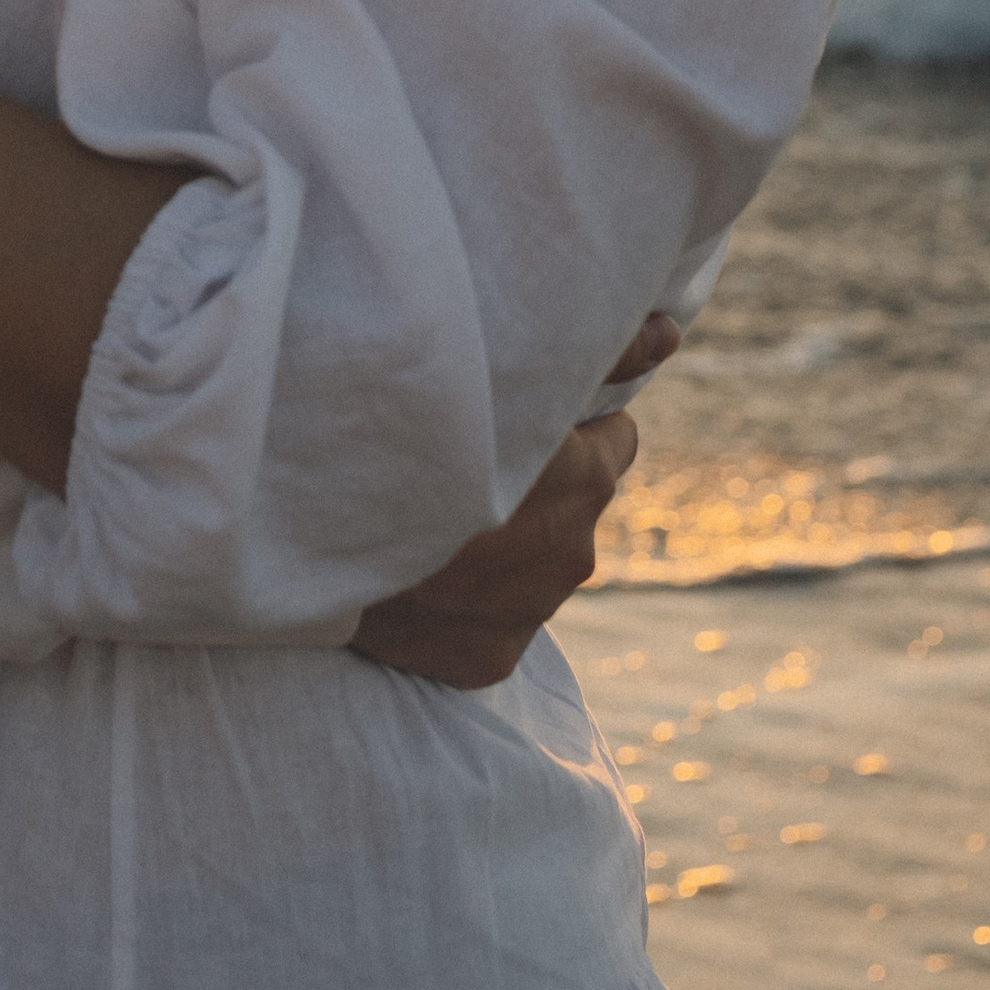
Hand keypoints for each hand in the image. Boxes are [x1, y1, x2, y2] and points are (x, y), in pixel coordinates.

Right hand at [347, 312, 680, 688]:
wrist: (316, 527)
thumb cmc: (407, 428)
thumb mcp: (504, 374)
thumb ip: (599, 355)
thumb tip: (672, 331)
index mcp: (586, 479)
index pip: (617, 439)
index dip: (572, 427)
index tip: (520, 421)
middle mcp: (575, 552)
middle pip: (574, 504)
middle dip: (538, 487)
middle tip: (466, 463)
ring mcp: (532, 613)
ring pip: (535, 562)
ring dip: (503, 542)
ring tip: (436, 518)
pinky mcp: (491, 658)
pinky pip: (495, 619)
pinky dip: (468, 599)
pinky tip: (421, 571)